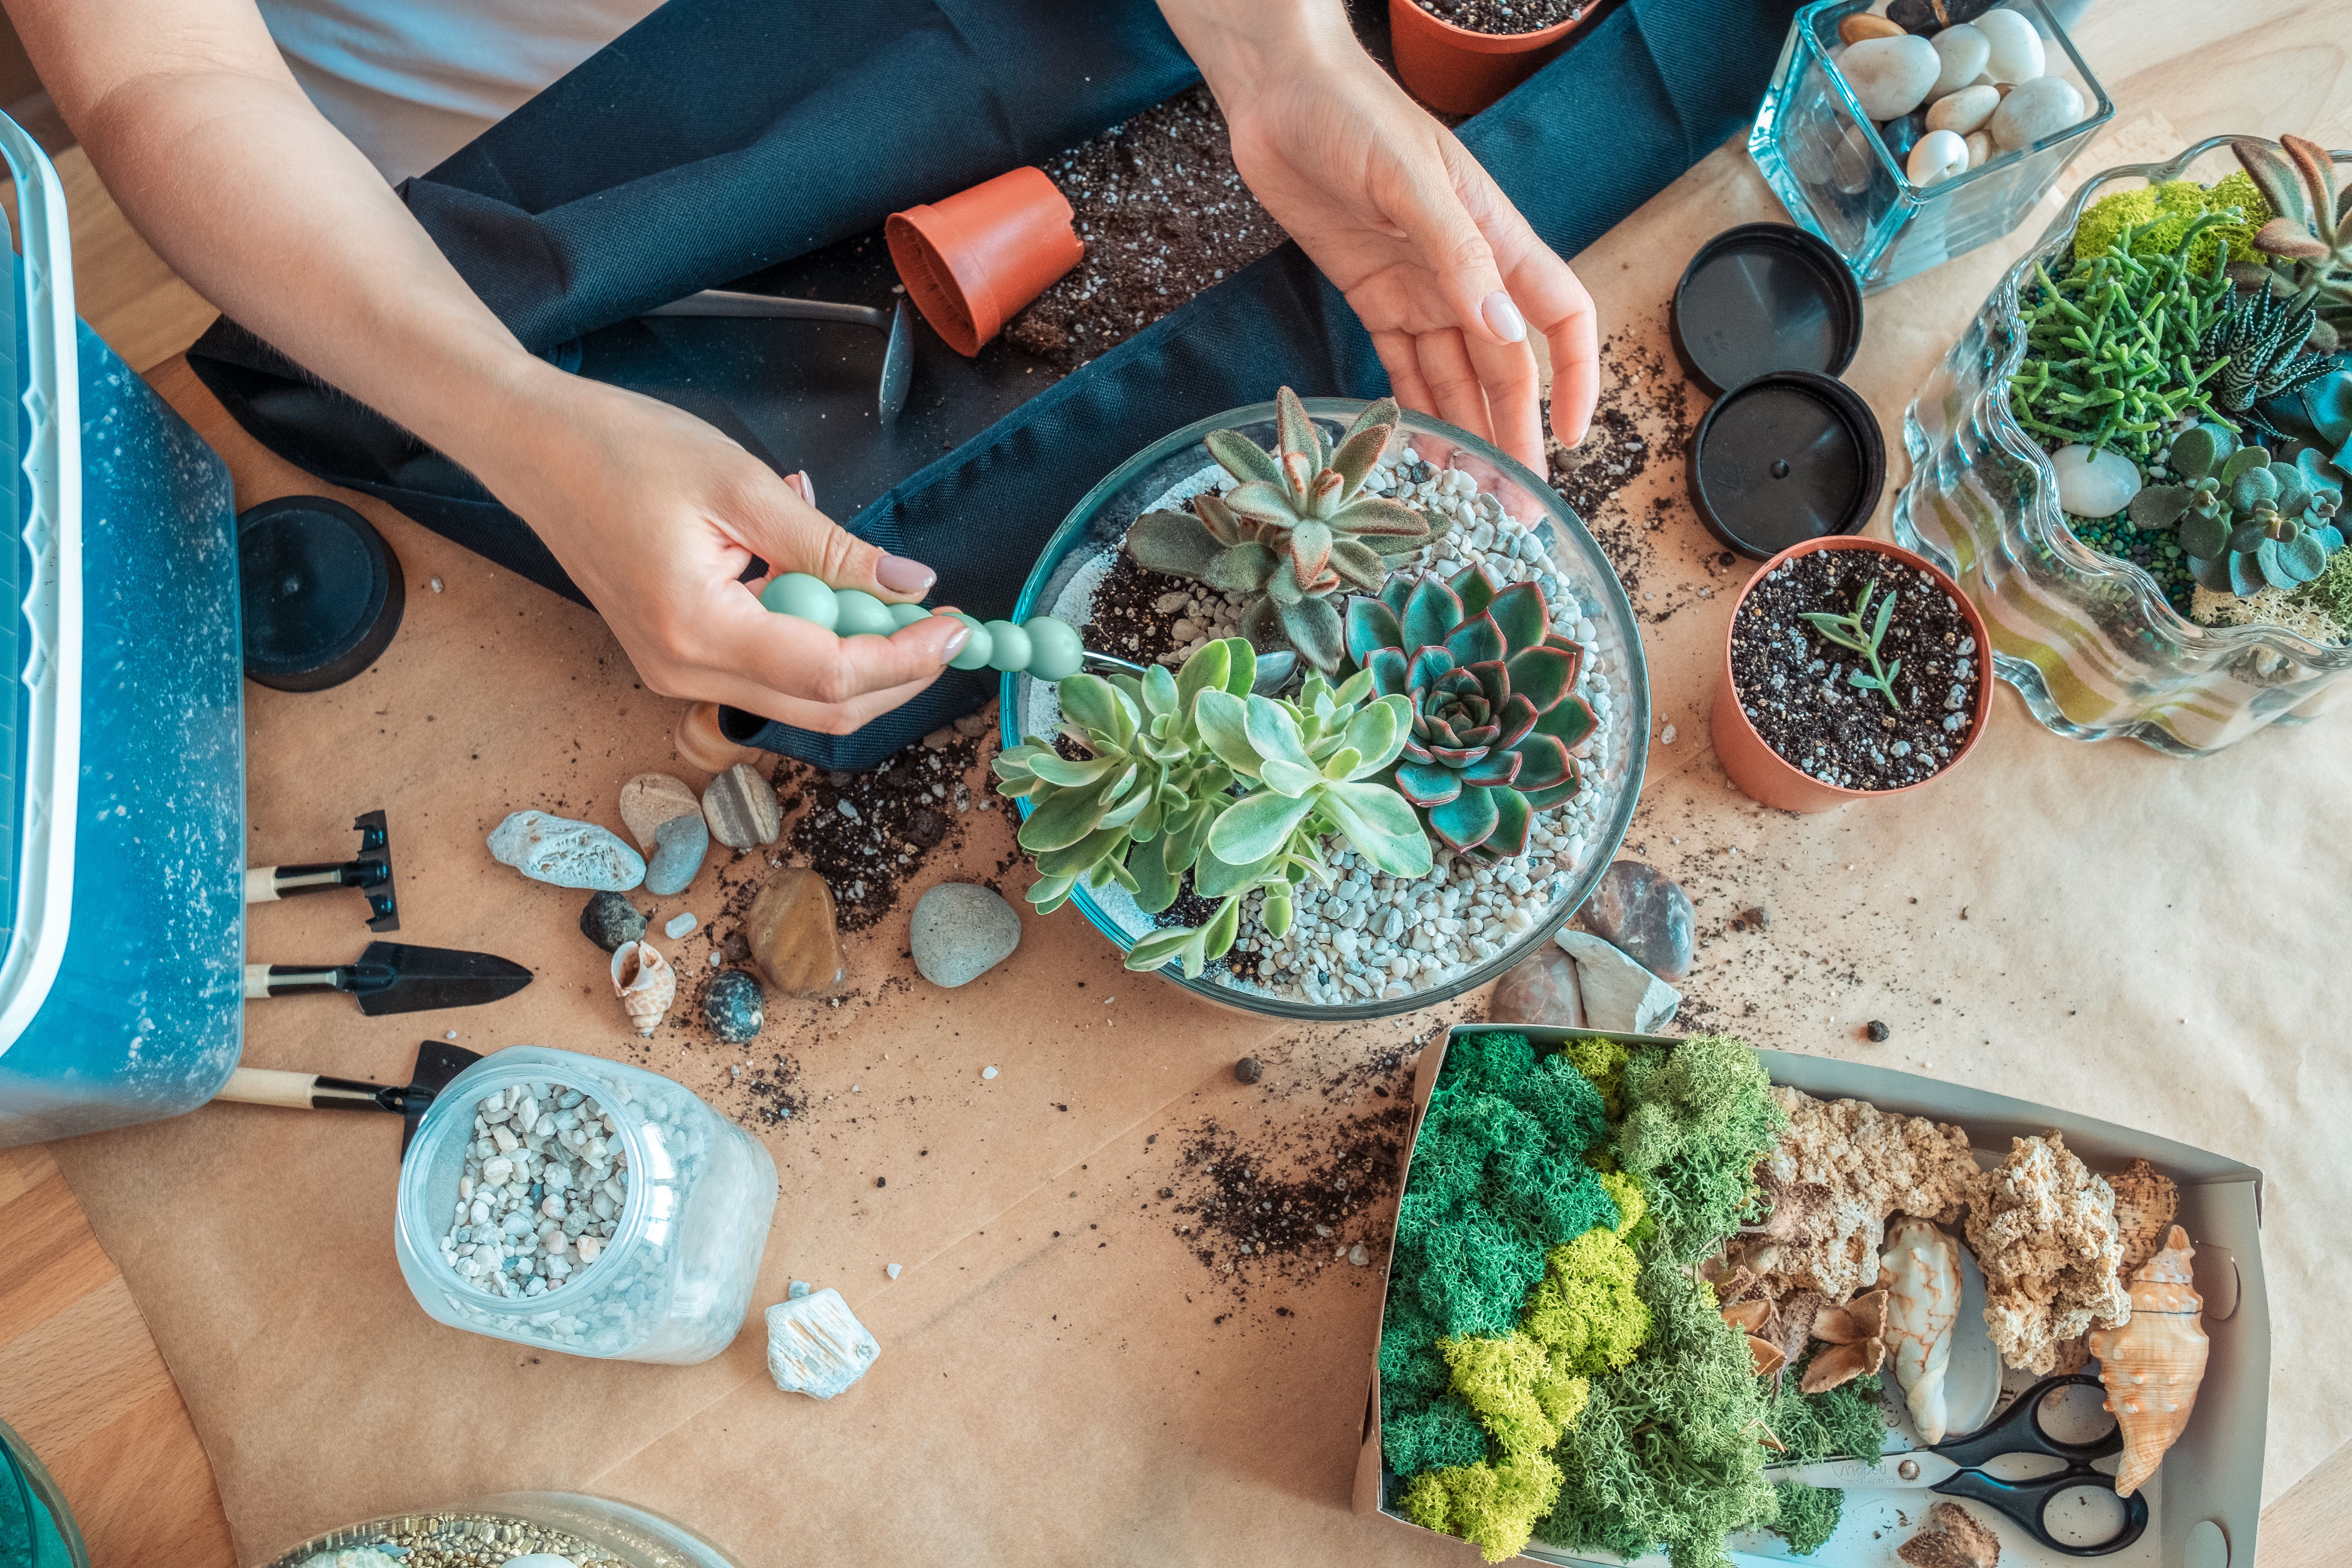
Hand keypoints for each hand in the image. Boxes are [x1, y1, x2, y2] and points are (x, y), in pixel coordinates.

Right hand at [474, 369, 969, 732]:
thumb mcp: (743, 485)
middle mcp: (681, 670)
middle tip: (945, 625)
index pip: (830, 675)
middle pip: (822, 707)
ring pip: (799, 696)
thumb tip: (909, 585)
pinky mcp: (676, 658)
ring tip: (883, 594)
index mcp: (695, 629)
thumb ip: (830, 547)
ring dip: (857, 655)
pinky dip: (812, 638)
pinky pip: (767, 669)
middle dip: (896, 674)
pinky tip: (818, 583)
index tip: (959, 628)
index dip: (906, 659)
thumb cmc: (622, 449)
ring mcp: (674, 671)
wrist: (535, 448)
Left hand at [1166, 4, 1598, 468]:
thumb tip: (1503, 328)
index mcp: (1495, 238)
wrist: (1280, 95)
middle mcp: (1466, 274)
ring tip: (1473, 500)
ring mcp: (1421, 290)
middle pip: (1505, 369)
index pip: (1560, 316)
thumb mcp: (1408, 179)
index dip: (1574, 375)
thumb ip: (1457, 254)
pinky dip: (1414, 412)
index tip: (1573, 436)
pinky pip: (1404, 369)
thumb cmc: (1354, 114)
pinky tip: (1421, 456)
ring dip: (1467, 437)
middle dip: (1515, 436)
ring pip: (1456, 380)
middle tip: (1517, 507)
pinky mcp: (1374, 300)